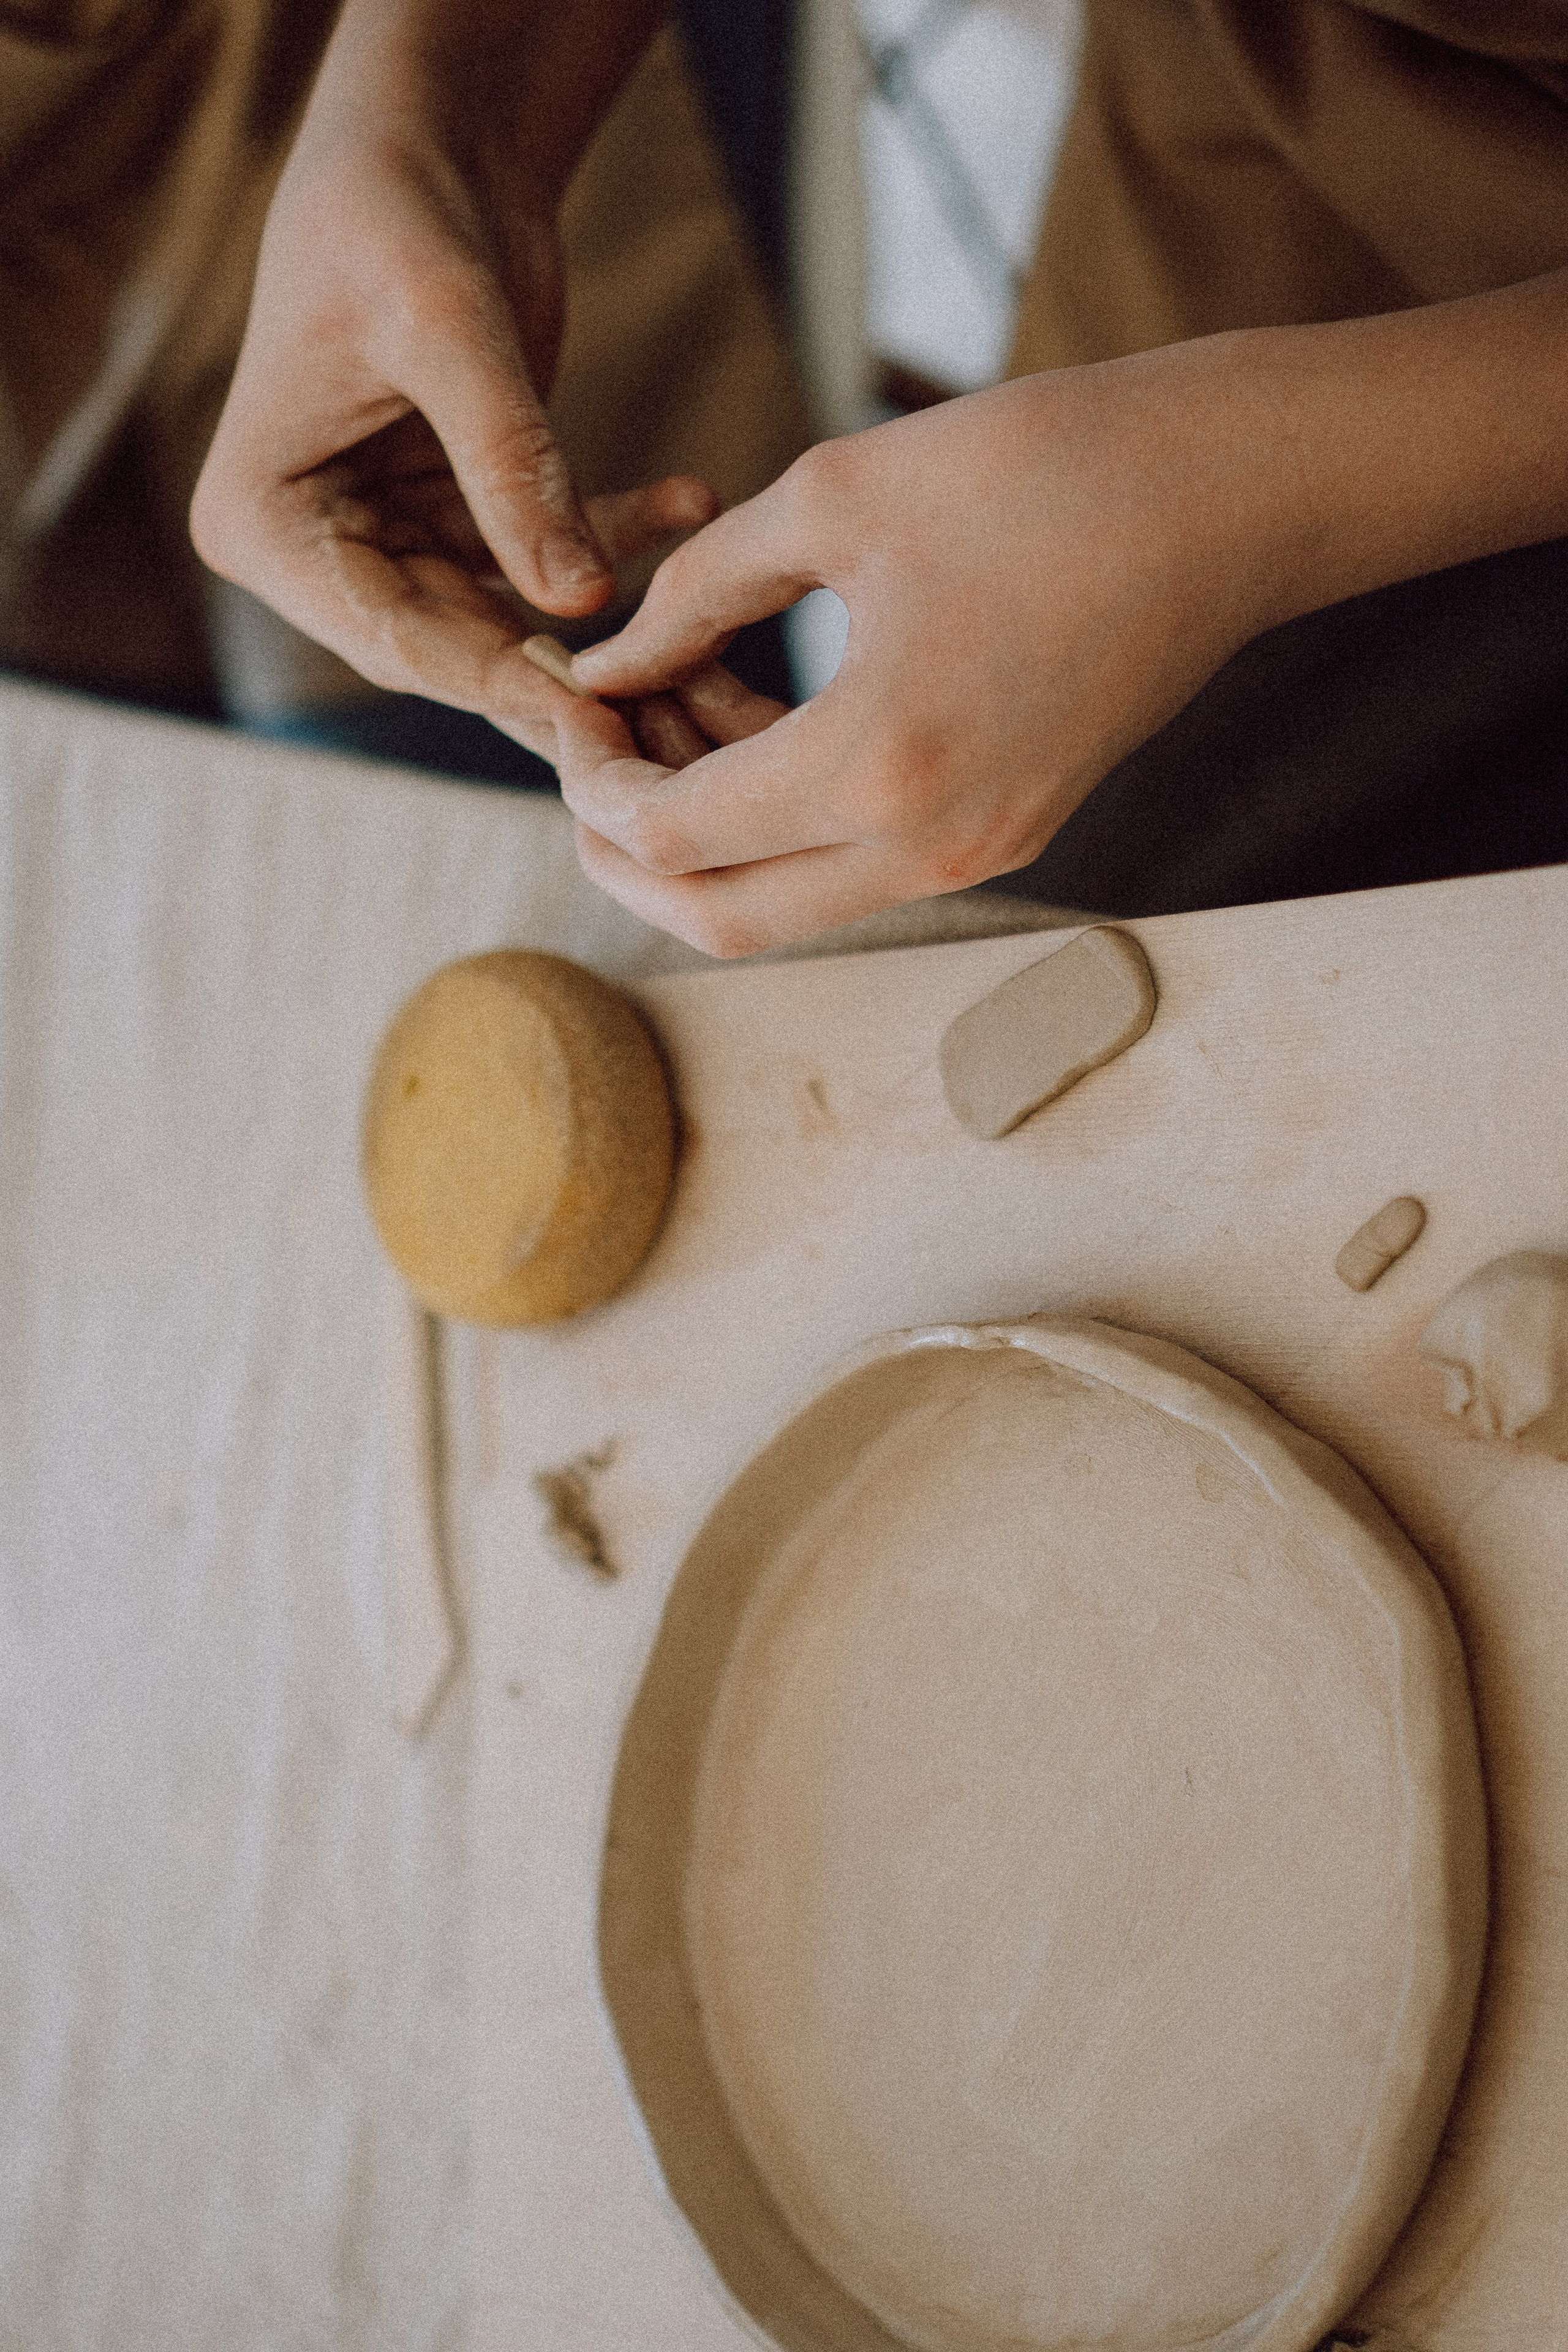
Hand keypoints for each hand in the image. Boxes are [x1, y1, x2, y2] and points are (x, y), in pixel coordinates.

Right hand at [191, 0, 704, 761]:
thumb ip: (509, 470)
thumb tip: (577, 602)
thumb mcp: (451, 333)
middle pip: (450, 648)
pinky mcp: (455, 516)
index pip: (390, 636)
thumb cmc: (398, 211)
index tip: (592, 718)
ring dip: (606, 614)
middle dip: (561, 673)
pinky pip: (544, 555)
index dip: (495, 680)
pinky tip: (691, 498)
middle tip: (666, 704)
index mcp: (264, 526)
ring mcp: (387, 539)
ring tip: (698, 625)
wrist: (426, 141)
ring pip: (509, 620)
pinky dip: (616, 530)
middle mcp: (317, 550)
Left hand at [557, 360, 1272, 951]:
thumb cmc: (1042, 469)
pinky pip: (852, 867)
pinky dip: (782, 819)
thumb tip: (604, 664)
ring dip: (707, 834)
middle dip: (625, 853)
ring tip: (673, 705)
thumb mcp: (833, 498)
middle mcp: (926, 846)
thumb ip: (694, 596)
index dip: (590, 781)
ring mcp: (975, 856)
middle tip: (585, 758)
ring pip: (784, 906)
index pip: (672, 834)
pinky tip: (754, 716)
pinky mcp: (1004, 837)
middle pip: (716, 919)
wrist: (1230, 497)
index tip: (568, 706)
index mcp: (874, 764)